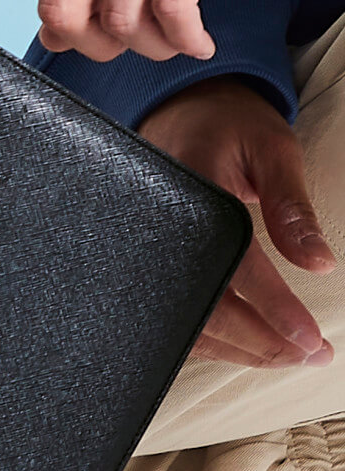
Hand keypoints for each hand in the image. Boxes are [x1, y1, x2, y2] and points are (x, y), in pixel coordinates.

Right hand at [136, 76, 336, 367]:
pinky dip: (217, 341)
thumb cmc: (226, 127)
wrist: (178, 114)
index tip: (307, 338)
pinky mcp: (153, 270)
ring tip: (289, 356)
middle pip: (208, 310)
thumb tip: (318, 262)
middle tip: (310, 355)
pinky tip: (251, 345)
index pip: (234, 268)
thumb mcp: (271, 149)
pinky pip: (180, 318)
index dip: (272, 308)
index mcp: (191, 199)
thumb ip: (291, 206)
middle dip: (263, 344)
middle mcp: (163, 237)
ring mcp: (152, 257)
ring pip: (190, 325)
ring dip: (242, 350)